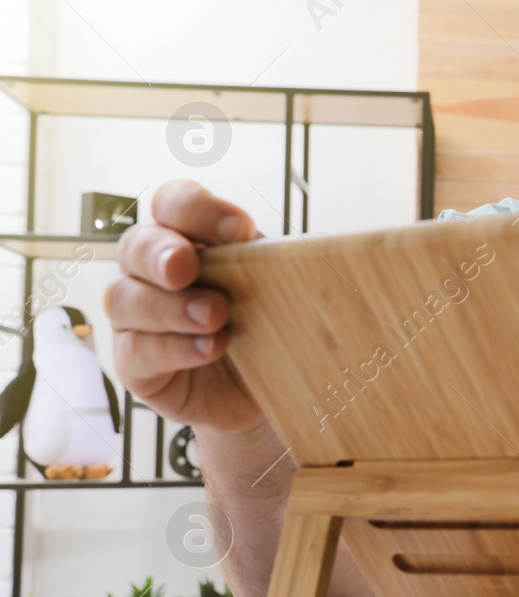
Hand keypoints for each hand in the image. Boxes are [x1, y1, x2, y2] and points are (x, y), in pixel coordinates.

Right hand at [104, 180, 267, 433]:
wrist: (272, 393)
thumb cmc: (273, 327)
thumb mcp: (284, 288)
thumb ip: (283, 262)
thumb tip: (315, 247)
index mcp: (189, 239)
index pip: (174, 203)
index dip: (197, 209)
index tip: (240, 229)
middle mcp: (152, 272)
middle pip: (135, 244)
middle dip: (162, 252)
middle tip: (188, 266)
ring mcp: (136, 318)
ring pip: (125, 298)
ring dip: (169, 306)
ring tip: (215, 317)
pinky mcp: (136, 365)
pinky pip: (135, 351)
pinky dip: (173, 348)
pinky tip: (209, 348)